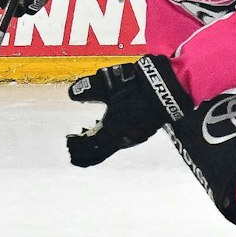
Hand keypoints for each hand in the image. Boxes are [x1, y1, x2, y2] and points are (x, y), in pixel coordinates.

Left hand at [65, 55, 190, 167]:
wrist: (166, 86)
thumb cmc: (135, 86)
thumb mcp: (105, 85)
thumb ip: (86, 90)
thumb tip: (71, 93)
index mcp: (111, 132)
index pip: (88, 147)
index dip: (76, 145)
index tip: (68, 140)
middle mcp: (123, 139)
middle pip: (100, 152)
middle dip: (86, 151)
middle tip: (74, 147)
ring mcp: (136, 136)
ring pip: (112, 146)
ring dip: (98, 145)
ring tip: (89, 135)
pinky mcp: (146, 130)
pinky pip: (123, 140)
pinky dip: (111, 138)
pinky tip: (111, 127)